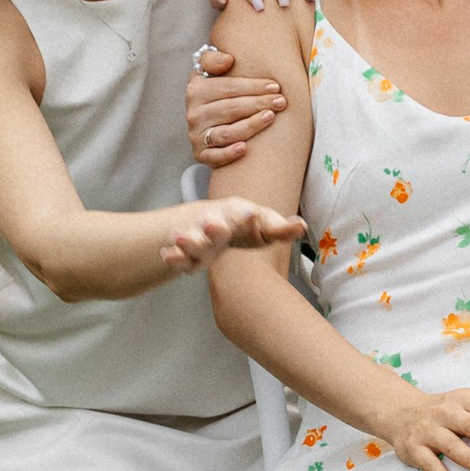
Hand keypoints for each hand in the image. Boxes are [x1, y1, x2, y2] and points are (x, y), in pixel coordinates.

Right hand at [159, 197, 305, 273]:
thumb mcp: (263, 226)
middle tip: (212, 223)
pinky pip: (179, 257)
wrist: (207, 222)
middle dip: (215, 227)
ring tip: (180, 237)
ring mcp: (200, 238)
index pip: (244, 216)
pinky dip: (174, 257)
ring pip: (194, 240)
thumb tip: (301, 226)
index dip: (247, 217)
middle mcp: (218, 224)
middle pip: (216, 227)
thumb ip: (280, 228)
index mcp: (239, 214)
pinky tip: (168, 256)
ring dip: (189, 239)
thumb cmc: (242, 226)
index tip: (251, 213)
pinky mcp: (187, 254)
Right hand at [186, 46, 287, 167]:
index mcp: (196, 90)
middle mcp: (194, 114)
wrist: (206, 119)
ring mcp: (197, 136)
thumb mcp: (208, 71)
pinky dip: (229, 153)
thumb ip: (213, 59)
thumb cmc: (217, 92)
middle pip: (230, 109)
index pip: (228, 87)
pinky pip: (215, 157)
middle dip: (257, 104)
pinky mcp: (201, 155)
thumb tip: (228, 59)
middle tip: (281, 102)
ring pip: (226, 133)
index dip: (252, 86)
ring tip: (270, 117)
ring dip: (250, 125)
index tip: (275, 86)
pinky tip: (246, 148)